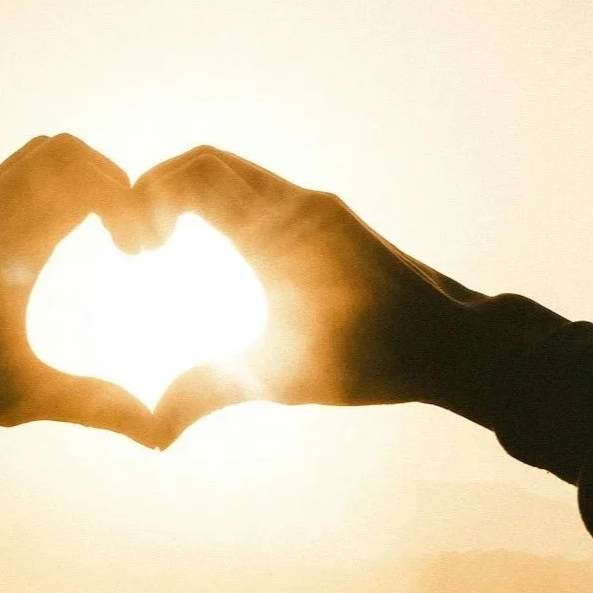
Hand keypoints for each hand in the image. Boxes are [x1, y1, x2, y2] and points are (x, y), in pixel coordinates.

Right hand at [129, 146, 487, 444]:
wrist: (456, 343)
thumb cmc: (377, 359)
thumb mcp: (285, 378)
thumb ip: (212, 391)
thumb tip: (152, 430)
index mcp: (280, 231)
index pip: (197, 174)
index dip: (148, 194)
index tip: (137, 248)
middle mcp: (298, 205)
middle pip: (207, 161)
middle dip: (158, 189)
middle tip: (140, 244)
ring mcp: (316, 208)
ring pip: (235, 173)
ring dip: (189, 195)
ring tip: (161, 246)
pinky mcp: (329, 220)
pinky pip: (261, 193)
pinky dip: (221, 205)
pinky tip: (210, 254)